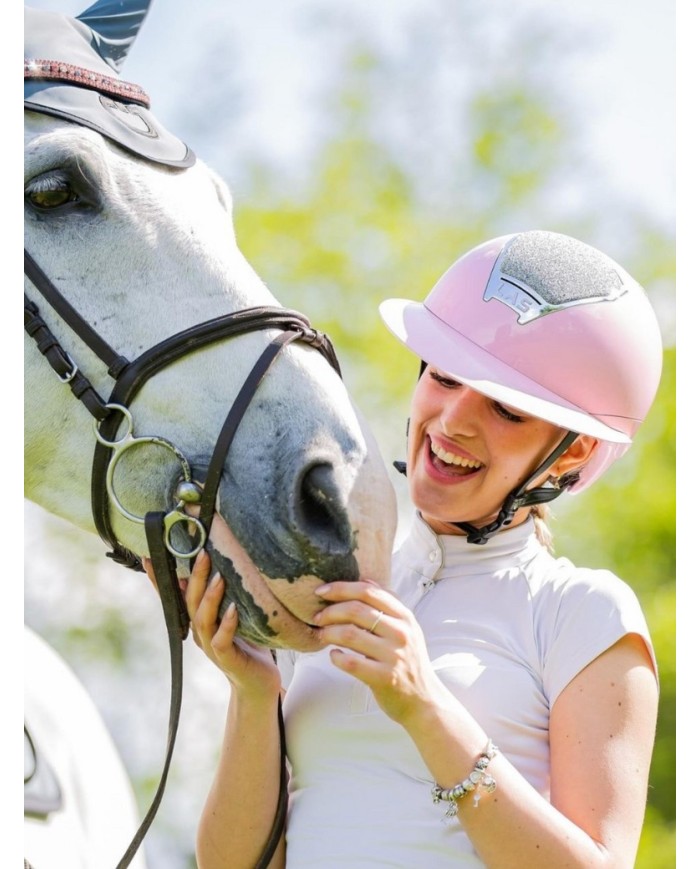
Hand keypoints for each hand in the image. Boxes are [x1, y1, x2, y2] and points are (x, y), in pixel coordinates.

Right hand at [145, 550, 280, 697]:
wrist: (257, 682)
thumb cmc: (247, 643)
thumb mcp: (232, 614)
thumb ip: (220, 596)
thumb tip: (214, 566)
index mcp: (197, 620)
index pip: (175, 597)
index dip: (160, 580)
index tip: (150, 558)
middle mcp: (199, 632)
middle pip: (190, 602)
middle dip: (194, 577)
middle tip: (202, 553)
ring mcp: (211, 646)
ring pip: (203, 620)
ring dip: (210, 598)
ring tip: (219, 577)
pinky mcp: (227, 659)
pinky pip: (221, 641)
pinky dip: (226, 624)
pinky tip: (233, 609)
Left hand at [313, 580, 443, 726]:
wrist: (424, 700)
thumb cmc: (408, 661)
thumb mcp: (407, 628)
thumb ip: (387, 605)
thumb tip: (364, 579)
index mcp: (404, 616)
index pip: (369, 591)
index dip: (341, 588)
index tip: (321, 591)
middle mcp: (401, 633)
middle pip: (356, 610)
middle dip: (330, 611)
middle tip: (318, 617)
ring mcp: (394, 655)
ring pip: (350, 634)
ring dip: (329, 633)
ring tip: (322, 635)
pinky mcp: (385, 678)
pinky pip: (351, 662)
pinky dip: (337, 657)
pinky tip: (334, 656)